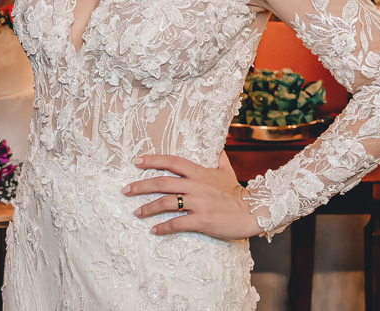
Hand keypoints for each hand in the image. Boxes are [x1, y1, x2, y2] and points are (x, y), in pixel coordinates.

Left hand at [123, 152, 263, 240]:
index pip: (171, 162)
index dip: (153, 160)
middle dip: (140, 186)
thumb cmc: (238, 193)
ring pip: (166, 203)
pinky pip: (177, 223)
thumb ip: (220, 161)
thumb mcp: (228, 173)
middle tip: (125, 190)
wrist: (254, 211)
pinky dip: (163, 227)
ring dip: (148, 208)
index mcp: (199, 172)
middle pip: (162, 182)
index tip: (136, 161)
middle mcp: (196, 185)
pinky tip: (154, 230)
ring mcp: (198, 203)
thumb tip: (219, 150)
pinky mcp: (202, 220)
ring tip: (136, 212)